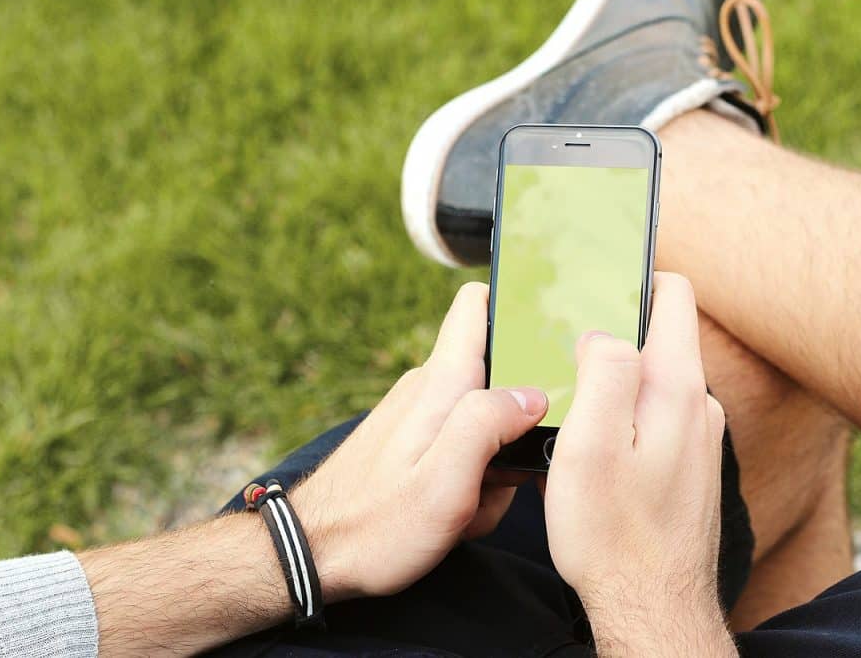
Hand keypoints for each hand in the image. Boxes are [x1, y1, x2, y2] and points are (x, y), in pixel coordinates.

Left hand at [292, 282, 545, 600]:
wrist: (314, 556)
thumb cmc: (378, 527)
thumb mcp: (444, 483)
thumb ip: (488, 425)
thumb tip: (532, 394)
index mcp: (441, 383)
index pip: (477, 304)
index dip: (514, 307)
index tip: (546, 340)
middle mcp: (429, 387)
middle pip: (499, 378)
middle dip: (517, 423)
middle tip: (500, 473)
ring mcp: (420, 414)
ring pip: (485, 422)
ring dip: (492, 465)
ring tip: (467, 505)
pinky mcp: (413, 441)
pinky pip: (463, 448)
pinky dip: (469, 480)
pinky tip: (454, 512)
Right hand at [544, 272, 732, 654]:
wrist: (652, 607)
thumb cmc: (613, 533)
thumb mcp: (592, 443)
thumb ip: (604, 371)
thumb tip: (601, 332)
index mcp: (677, 387)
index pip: (671, 294)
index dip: (632, 276)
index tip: (592, 281)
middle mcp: (699, 406)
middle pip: (657, 336)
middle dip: (612, 332)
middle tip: (562, 353)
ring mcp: (698, 437)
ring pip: (653, 380)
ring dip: (615, 379)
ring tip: (572, 404)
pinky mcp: (690, 466)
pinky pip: (655, 416)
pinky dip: (626, 415)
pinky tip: (596, 447)